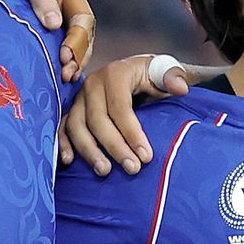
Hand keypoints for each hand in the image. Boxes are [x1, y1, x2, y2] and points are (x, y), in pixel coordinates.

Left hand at [0, 0, 97, 79]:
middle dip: (78, 56)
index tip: (65, 56)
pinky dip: (62, 63)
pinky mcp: (46, 32)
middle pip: (83, 35)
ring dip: (73, 63)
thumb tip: (55, 24)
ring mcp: (58, 20)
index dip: (78, 39)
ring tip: (65, 79)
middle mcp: (67, 6)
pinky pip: (60, 48)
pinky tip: (58, 77)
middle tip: (66, 74)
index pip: (83, 18)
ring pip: (75, 45)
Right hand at [65, 54, 176, 172]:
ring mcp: (79, 98)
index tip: (147, 156)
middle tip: (132, 169)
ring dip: (89, 151)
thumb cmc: (151, 76)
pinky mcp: (72, 110)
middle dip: (115, 147)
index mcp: (115, 73)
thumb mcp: (165, 71)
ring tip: (105, 171)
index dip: (132, 133)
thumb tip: (180, 89)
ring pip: (77, 126)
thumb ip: (174, 77)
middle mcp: (92, 84)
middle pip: (97, 119)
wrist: (135, 74)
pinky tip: (69, 162)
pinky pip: (63, 128)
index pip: (120, 107)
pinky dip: (63, 144)